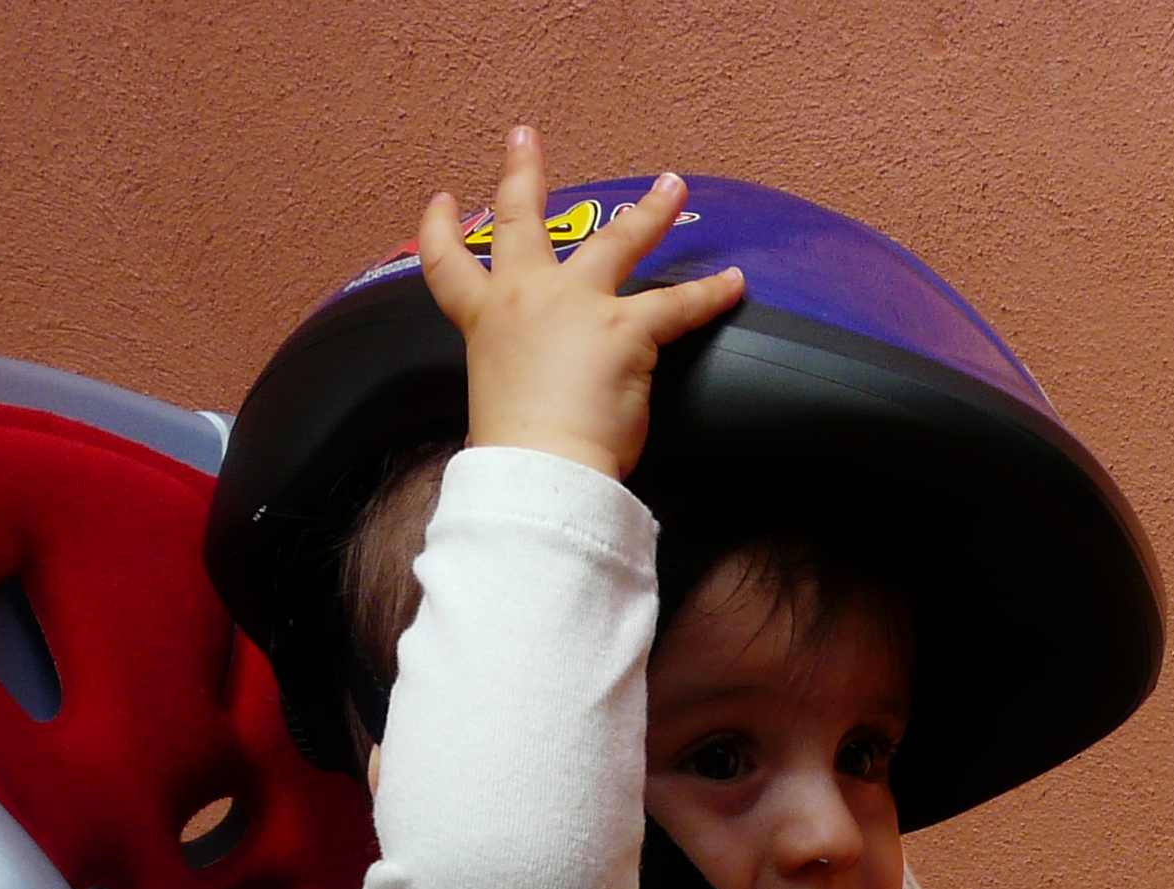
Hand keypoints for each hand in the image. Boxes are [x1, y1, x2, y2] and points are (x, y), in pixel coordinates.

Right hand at [416, 130, 744, 480]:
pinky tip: (733, 283)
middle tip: (525, 139)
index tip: (445, 200)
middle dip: (523, 174)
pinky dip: (709, 294)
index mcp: (487, 320)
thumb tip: (545, 384)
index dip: (440, 229)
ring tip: (671, 186)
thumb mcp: (498, 396)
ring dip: (648, 212)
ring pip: (616, 241)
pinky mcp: (627, 329)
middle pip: (521, 222)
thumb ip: (519, 372)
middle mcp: (527, 297)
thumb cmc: (517, 448)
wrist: (539, 465)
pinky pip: (677, 304)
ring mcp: (578, 305)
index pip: (448, 265)